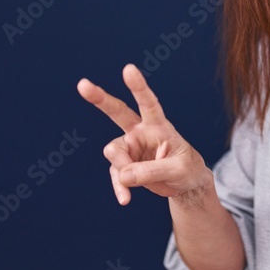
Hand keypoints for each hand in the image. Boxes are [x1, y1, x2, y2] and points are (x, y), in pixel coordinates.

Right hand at [77, 64, 209, 205]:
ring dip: (122, 171)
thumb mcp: (178, 170)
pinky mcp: (125, 164)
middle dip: (99, 98)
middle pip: (117, 112)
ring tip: (132, 189)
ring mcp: (131, 147)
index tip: (128, 69)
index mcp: (159, 125)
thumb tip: (123, 175)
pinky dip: (120, 187)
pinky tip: (125, 199)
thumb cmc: (187, 169)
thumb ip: (151, 171)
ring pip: (114, 154)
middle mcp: (141, 131)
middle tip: (82, 84)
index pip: (149, 103)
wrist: (185, 184)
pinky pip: (116, 174)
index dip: (138, 87)